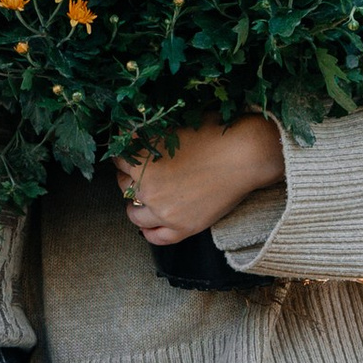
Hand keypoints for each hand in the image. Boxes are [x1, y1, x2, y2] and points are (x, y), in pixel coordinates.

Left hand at [116, 114, 284, 247]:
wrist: (245, 154)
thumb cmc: (213, 132)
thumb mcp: (173, 125)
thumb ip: (148, 135)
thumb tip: (131, 134)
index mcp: (141, 159)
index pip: (118, 159)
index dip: (125, 155)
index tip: (132, 155)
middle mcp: (146, 187)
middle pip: (123, 187)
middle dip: (129, 179)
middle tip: (142, 175)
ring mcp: (163, 210)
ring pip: (134, 214)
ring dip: (135, 206)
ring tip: (144, 200)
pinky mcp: (182, 227)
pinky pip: (156, 237)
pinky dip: (149, 232)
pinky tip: (150, 225)